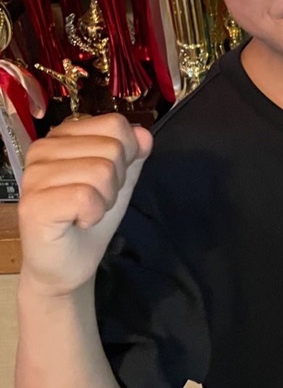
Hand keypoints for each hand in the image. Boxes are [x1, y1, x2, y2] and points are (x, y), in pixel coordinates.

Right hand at [17, 113, 151, 297]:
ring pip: (101, 171)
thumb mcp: (120, 177)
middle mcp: (43, 149)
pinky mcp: (33, 204)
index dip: (127, 153)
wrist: (68, 264)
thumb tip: (143, 133)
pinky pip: (86, 196)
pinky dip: (93, 214)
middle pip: (112, 147)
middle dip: (116, 180)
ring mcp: (34, 175)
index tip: (109, 177)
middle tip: (94, 199)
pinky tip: (77, 221)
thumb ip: (133, 152)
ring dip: (105, 198)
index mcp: (63, 135)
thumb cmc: (89, 216)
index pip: (115, 123)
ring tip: (85, 211)